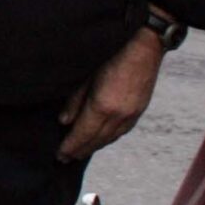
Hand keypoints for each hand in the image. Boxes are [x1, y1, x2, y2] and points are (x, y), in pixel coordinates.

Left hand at [57, 30, 164, 161]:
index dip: (71, 146)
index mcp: (102, 106)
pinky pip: (122, 131)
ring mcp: (132, 114)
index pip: (83, 134)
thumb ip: (74, 101)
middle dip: (80, 150)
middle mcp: (119, 115)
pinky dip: (109, 138)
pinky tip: (101, 140)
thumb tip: (65, 122)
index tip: (59, 155)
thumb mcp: (85, 76)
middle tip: (65, 159)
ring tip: (80, 152)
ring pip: (111, 138)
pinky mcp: (140, 110)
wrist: (144, 45)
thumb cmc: (110, 55)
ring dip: (94, 147)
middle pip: (96, 140)